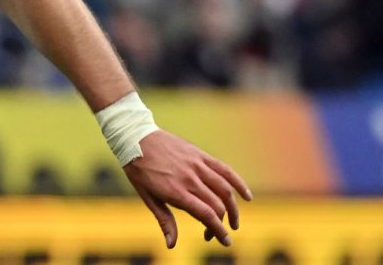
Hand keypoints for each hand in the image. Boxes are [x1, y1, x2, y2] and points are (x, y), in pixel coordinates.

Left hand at [124, 130, 252, 247]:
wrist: (135, 138)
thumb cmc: (139, 170)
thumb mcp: (147, 197)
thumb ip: (164, 220)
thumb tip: (172, 245)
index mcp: (176, 191)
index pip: (206, 215)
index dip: (219, 230)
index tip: (225, 242)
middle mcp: (189, 178)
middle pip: (216, 206)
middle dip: (221, 224)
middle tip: (215, 233)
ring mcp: (197, 165)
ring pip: (225, 190)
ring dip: (233, 209)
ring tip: (233, 222)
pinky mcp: (200, 155)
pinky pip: (225, 169)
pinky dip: (238, 183)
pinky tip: (246, 196)